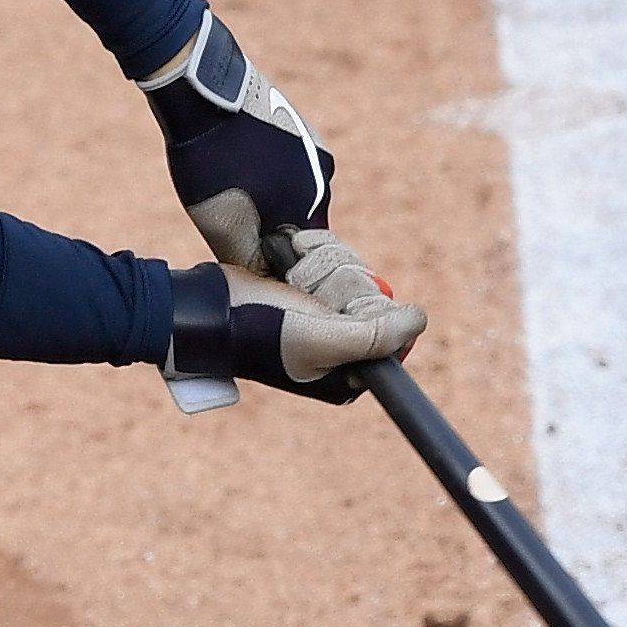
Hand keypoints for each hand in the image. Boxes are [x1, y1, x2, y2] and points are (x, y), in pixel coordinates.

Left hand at [139, 9, 332, 268]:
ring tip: (230, 188)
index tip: (250, 262)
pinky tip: (236, 164)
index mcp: (312, 207)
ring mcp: (316, 149)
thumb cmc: (210, 160)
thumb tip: (267, 283)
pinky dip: (267, 175)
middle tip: (231, 222)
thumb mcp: (221, 223)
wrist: (203, 90)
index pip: (304, 257)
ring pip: (293, 194)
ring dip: (267, 201)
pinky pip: (290, 167)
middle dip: (270, 232)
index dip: (277, 265)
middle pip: (300, 225)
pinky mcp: (302, 128)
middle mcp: (325, 178)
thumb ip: (249, 260)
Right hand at [168, 237, 423, 400]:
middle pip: (375, 299)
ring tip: (293, 278)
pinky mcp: (311, 290)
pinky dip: (317, 253)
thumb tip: (419, 321)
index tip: (340, 305)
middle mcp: (342, 348)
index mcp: (350, 374)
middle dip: (342, 284)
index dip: (371, 309)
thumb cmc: (259, 329)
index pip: (393, 331)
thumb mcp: (323, 338)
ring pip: (355, 274)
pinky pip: (336, 260)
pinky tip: (291, 260)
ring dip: (325, 266)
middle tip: (307, 292)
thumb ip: (376, 336)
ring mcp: (326, 317)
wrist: (207, 305)